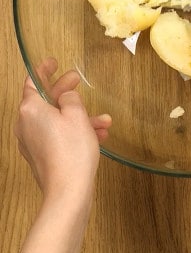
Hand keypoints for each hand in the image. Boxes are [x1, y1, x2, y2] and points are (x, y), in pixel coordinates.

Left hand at [14, 57, 111, 199]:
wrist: (69, 190)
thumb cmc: (71, 151)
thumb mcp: (77, 114)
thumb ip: (70, 98)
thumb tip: (66, 96)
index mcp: (31, 110)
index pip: (33, 82)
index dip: (43, 70)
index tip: (52, 62)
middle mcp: (26, 125)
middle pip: (46, 100)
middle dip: (67, 92)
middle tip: (78, 82)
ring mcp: (32, 142)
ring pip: (57, 119)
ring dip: (80, 116)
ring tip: (104, 119)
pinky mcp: (42, 155)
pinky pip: (58, 135)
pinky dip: (76, 131)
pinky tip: (98, 134)